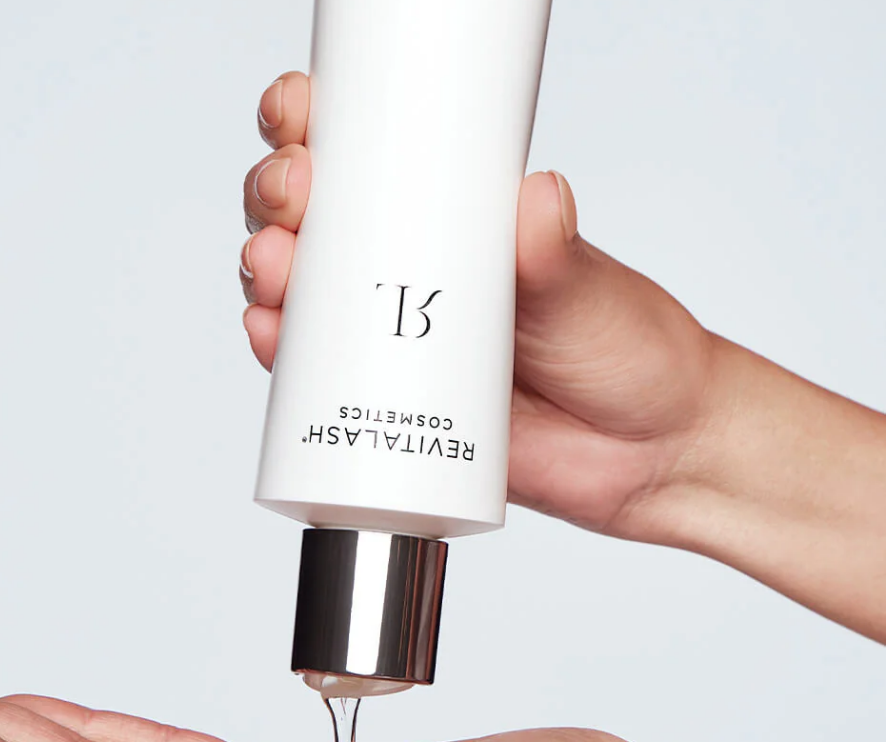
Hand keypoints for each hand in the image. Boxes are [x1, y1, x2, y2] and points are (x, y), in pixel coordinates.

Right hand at [241, 73, 715, 537]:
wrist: (646, 454)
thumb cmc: (626, 351)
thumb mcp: (591, 292)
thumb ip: (557, 256)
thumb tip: (537, 197)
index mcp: (456, 223)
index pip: (371, 160)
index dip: (318, 128)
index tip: (301, 115)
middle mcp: (412, 276)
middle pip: (315, 222)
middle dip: (279, 198)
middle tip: (291, 196)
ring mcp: (394, 344)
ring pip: (303, 296)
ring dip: (267, 273)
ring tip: (273, 270)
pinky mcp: (387, 407)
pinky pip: (315, 380)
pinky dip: (281, 353)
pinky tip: (270, 335)